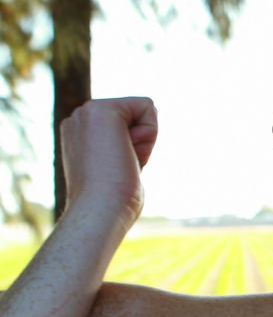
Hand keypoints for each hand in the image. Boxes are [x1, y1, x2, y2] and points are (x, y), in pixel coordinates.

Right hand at [60, 97, 158, 226]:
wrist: (101, 210)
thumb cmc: (113, 201)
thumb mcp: (116, 169)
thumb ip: (120, 153)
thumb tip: (129, 151)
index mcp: (79, 132)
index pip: (128, 122)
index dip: (136, 147)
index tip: (118, 168)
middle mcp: (78, 118)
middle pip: (137, 114)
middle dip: (142, 142)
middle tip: (120, 167)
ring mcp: (86, 112)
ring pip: (143, 110)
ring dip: (145, 140)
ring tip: (122, 162)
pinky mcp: (101, 109)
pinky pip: (148, 106)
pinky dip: (149, 132)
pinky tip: (128, 153)